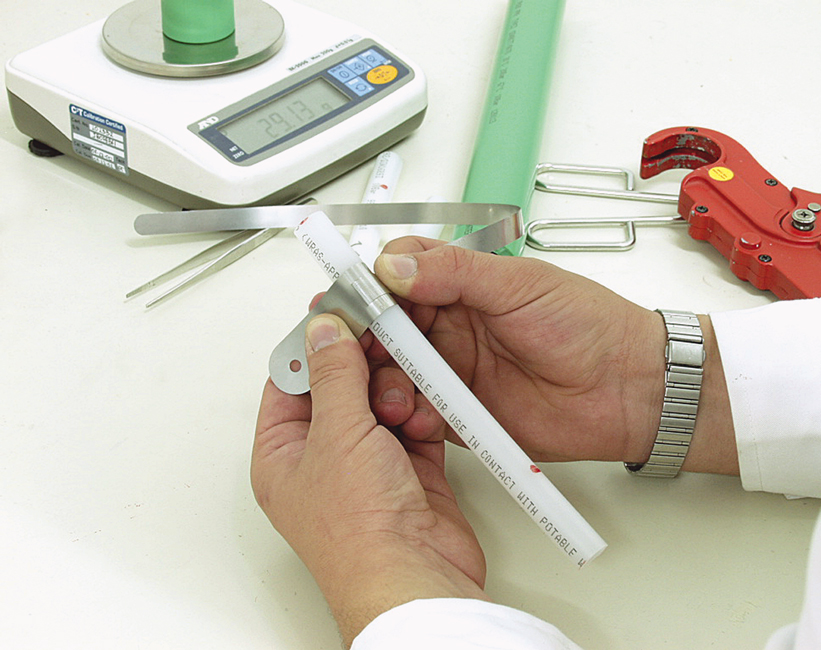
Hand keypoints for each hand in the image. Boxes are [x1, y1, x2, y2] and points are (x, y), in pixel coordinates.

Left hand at [251, 314, 487, 644]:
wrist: (414, 577)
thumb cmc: (358, 533)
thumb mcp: (337, 434)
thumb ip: (334, 374)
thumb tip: (324, 330)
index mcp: (282, 452)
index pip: (290, 379)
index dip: (313, 343)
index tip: (337, 311)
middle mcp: (322, 458)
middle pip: (341, 385)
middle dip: (364, 366)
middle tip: (383, 339)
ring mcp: (367, 464)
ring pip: (381, 400)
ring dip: (396, 392)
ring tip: (400, 403)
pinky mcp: (408, 471)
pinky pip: (414, 422)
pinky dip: (422, 414)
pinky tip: (423, 415)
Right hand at [371, 239, 736, 473]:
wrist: (628, 389)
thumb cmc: (588, 325)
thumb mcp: (520, 285)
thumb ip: (455, 273)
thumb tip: (394, 265)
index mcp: (461, 283)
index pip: (396, 273)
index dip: (368, 285)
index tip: (351, 298)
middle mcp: (449, 324)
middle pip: (385, 324)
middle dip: (363, 337)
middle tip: (351, 349)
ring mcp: (452, 368)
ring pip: (392, 369)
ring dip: (380, 378)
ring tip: (388, 387)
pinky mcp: (459, 411)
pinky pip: (416, 411)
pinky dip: (405, 414)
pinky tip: (410, 414)